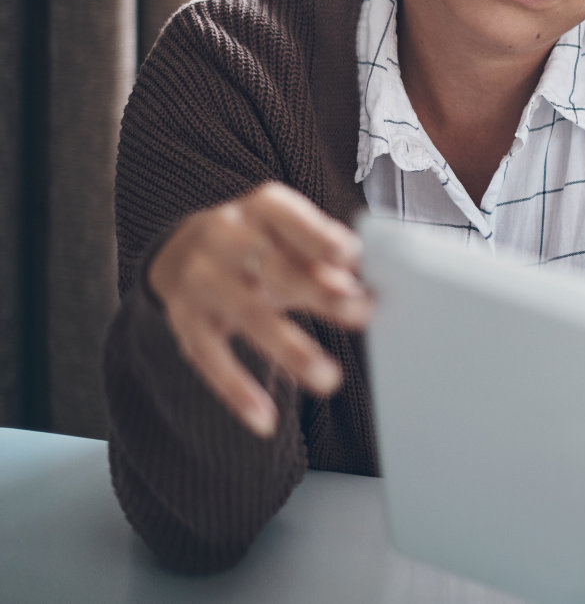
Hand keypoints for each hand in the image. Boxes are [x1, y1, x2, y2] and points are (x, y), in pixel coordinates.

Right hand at [147, 182, 370, 436]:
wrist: (180, 251)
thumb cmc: (260, 243)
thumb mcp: (290, 233)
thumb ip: (323, 252)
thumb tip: (353, 277)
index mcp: (262, 209)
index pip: (290, 219)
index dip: (319, 238)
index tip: (351, 257)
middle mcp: (224, 238)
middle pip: (272, 268)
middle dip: (317, 292)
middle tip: (360, 314)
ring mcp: (200, 280)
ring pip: (246, 316)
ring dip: (289, 348)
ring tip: (327, 379)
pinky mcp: (185, 321)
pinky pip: (211, 359)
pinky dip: (238, 391)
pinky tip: (264, 419)